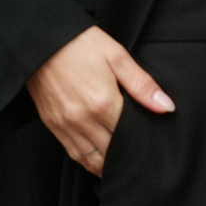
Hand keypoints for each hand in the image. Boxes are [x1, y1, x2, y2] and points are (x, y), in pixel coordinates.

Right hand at [26, 26, 173, 174]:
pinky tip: (101, 160)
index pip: (130, 135)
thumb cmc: (79, 44)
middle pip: (112, 151)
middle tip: (141, 155)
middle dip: (127, 155)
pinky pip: (74, 154)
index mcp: (103, 103)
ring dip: (109, 164)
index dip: (143, 141)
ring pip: (93, 160)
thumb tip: (166, 107)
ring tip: (123, 162)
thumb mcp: (116, 56)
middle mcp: (83, 119)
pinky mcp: (53, 125)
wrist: (39, 41)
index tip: (152, 143)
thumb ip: (142, 85)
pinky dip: (89, 162)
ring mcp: (66, 125)